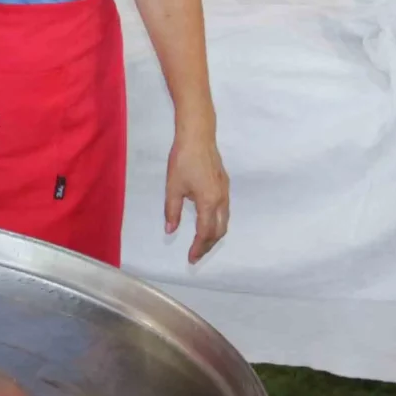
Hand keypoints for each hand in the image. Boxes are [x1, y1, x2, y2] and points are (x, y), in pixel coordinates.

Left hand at [165, 130, 230, 263]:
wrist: (198, 136)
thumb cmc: (183, 160)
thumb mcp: (173, 187)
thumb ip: (172, 211)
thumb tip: (170, 231)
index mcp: (209, 202)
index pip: (206, 233)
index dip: (198, 248)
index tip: (191, 258)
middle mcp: (221, 200)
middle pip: (219, 231)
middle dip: (208, 245)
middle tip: (196, 255)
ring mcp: (225, 192)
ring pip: (224, 221)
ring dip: (214, 235)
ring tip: (201, 243)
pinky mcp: (225, 184)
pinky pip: (225, 211)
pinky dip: (217, 222)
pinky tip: (207, 222)